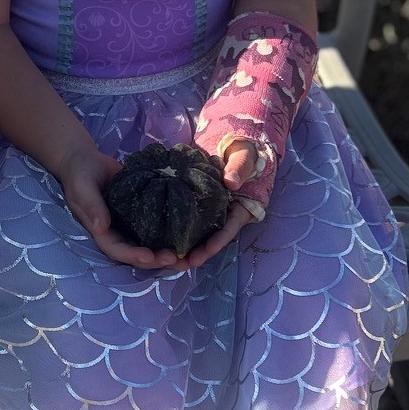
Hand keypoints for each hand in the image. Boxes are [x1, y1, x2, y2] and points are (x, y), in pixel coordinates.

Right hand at [58, 144, 189, 272]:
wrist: (87, 162)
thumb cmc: (80, 175)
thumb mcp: (83, 188)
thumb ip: (92, 206)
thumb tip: (101, 228)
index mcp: (102, 232)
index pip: (118, 250)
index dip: (133, 256)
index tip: (149, 257)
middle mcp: (118, 233)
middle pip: (138, 253)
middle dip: (156, 259)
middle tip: (176, 259)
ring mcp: (131, 224)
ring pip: (150, 244)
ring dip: (167, 252)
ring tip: (188, 257)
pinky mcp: (143, 212)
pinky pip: (157, 226)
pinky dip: (172, 232)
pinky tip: (190, 234)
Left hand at [181, 140, 260, 269]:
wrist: (233, 145)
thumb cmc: (243, 150)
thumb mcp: (244, 155)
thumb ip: (239, 167)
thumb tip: (230, 182)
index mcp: (242, 207)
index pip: (230, 228)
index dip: (217, 241)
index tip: (204, 252)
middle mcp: (228, 214)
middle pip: (214, 238)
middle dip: (199, 253)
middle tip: (181, 264)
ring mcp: (214, 211)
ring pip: (202, 234)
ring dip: (188, 247)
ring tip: (170, 260)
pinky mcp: (200, 205)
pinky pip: (191, 221)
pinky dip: (180, 231)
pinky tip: (164, 240)